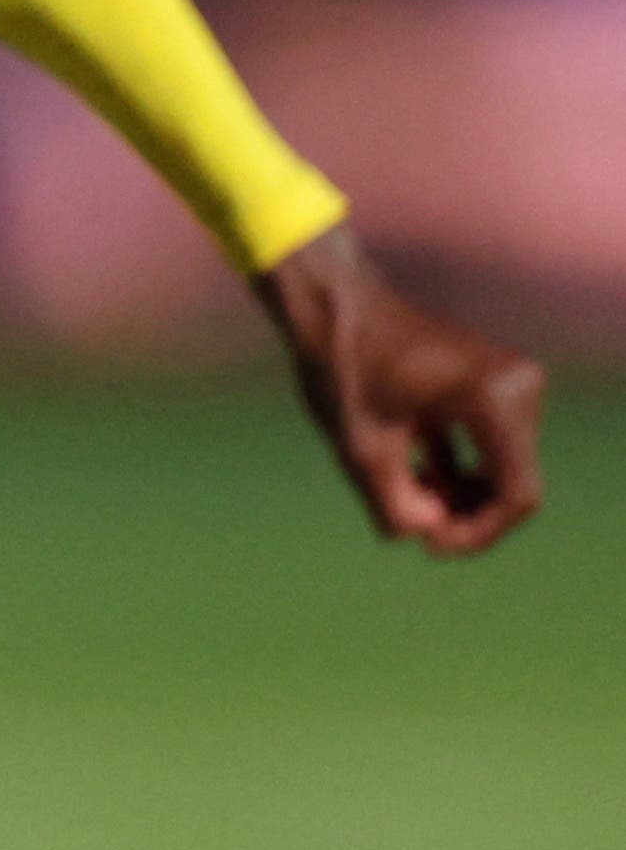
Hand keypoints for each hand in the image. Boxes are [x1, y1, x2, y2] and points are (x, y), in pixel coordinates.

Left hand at [255, 225, 541, 556]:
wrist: (330, 302)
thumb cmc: (340, 366)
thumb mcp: (358, 446)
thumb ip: (392, 502)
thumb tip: (422, 534)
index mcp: (495, 398)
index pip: (515, 494)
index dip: (479, 534)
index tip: (432, 547)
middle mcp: (519, 386)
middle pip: (513, 482)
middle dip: (468, 514)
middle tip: (414, 527)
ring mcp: (512, 381)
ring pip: (503, 466)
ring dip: (461, 492)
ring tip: (407, 497)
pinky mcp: (496, 382)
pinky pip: (491, 444)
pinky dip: (459, 467)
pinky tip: (415, 478)